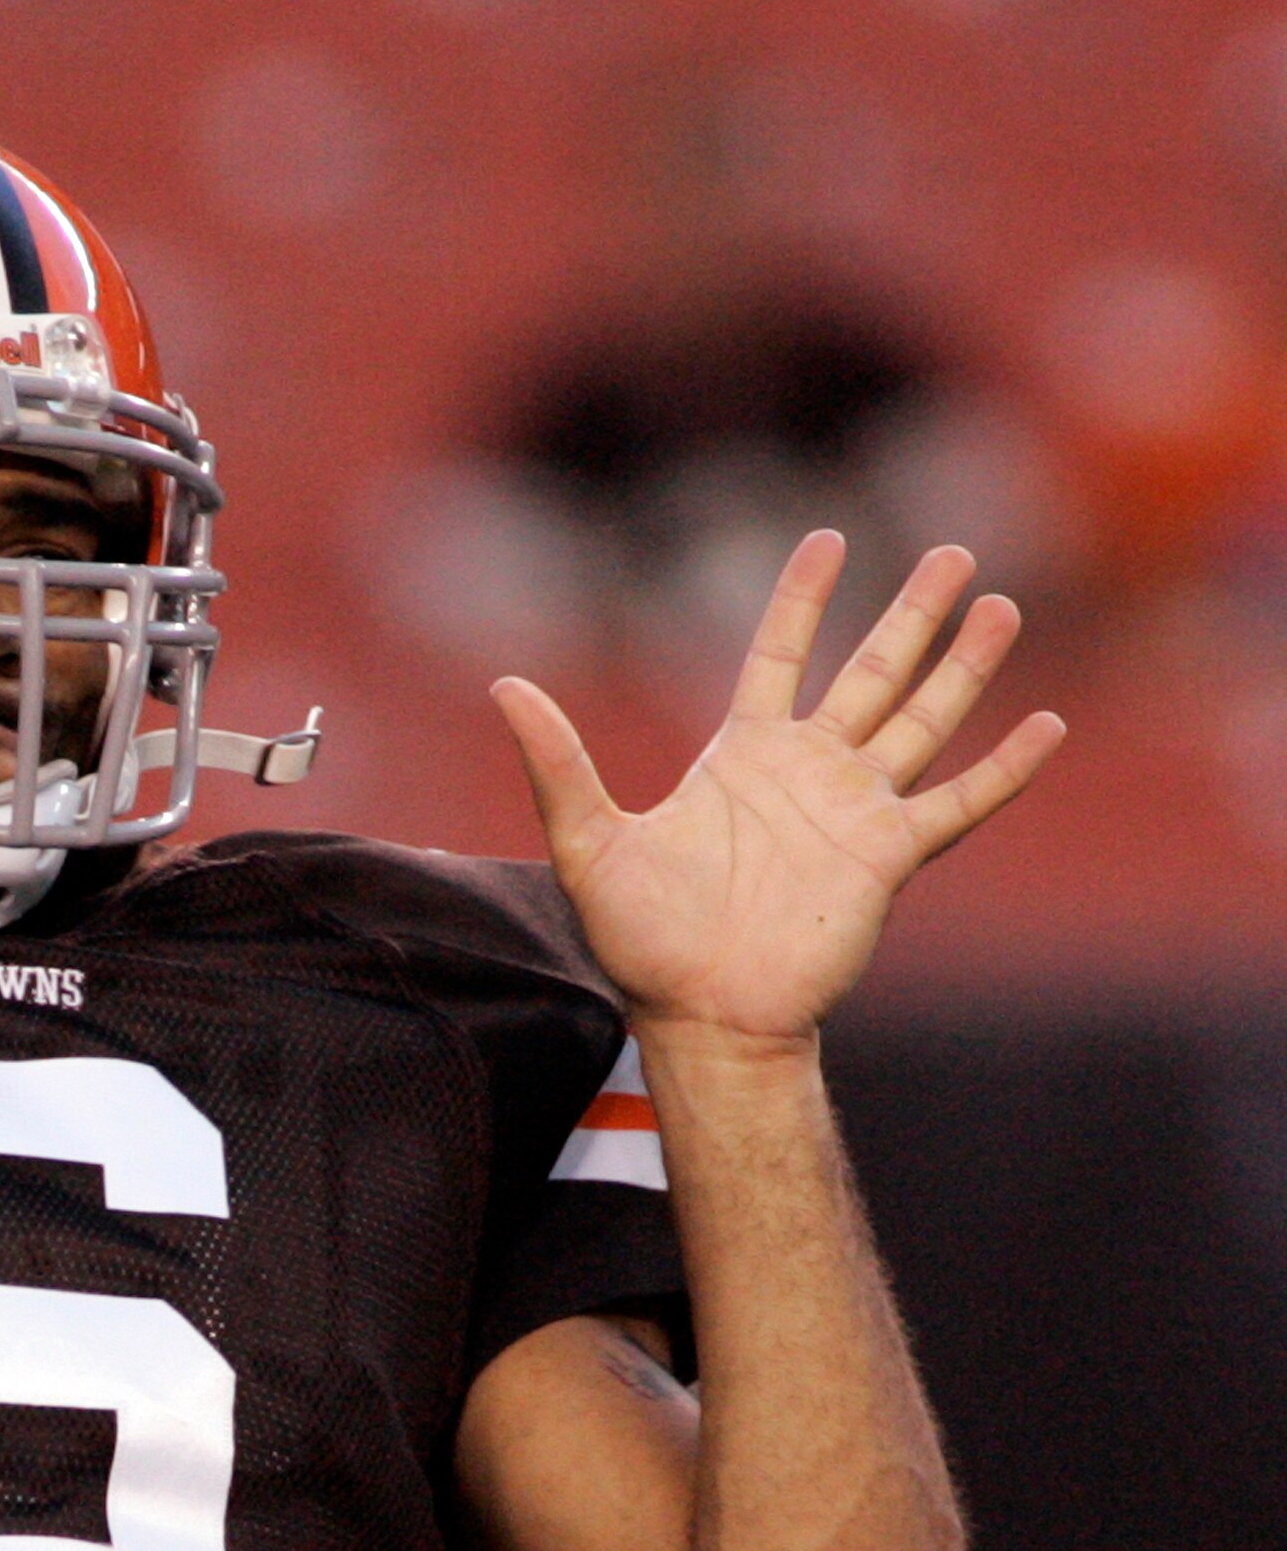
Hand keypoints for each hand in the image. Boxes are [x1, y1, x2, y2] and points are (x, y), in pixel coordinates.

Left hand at [492, 532, 1063, 1045]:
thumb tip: (503, 686)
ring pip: (923, 719)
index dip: (802, 598)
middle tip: (954, 551)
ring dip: (964, 666)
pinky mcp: (889, 856)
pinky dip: (1004, 767)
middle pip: (872, 672)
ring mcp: (854, 810)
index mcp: (741, 756)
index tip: (828, 537)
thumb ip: (556, 761)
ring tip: (1001, 603)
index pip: (780, 654)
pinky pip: (958, 801)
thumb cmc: (641, 939)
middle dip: (912, 612)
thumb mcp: (588, 839)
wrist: (700, 1013)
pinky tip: (1045, 725)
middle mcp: (806, 772)